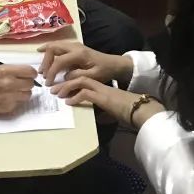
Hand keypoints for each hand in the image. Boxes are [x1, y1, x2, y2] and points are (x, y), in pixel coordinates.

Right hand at [0, 65, 36, 117]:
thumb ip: (7, 70)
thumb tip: (20, 72)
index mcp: (5, 71)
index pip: (29, 71)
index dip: (30, 73)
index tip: (28, 75)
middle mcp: (10, 83)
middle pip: (30, 83)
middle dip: (27, 83)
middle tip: (21, 84)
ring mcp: (10, 96)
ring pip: (28, 94)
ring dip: (23, 93)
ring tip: (14, 92)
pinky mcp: (8, 107)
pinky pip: (19, 103)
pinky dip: (16, 101)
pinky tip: (7, 99)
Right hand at [37, 40, 132, 85]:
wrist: (112, 64)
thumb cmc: (104, 71)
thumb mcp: (93, 77)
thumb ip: (78, 76)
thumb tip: (64, 76)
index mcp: (79, 54)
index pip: (59, 61)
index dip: (52, 72)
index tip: (48, 83)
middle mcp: (74, 46)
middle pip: (53, 49)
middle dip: (45, 62)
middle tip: (42, 75)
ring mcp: (73, 45)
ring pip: (54, 45)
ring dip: (46, 56)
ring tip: (42, 69)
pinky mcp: (73, 47)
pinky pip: (57, 46)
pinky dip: (49, 50)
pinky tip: (42, 53)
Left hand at [51, 76, 165, 127]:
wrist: (141, 110)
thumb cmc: (128, 111)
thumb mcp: (111, 109)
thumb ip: (103, 109)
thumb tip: (97, 116)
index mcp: (101, 87)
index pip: (83, 79)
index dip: (70, 81)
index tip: (60, 88)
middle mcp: (100, 85)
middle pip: (78, 76)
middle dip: (64, 81)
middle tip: (52, 88)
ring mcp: (101, 90)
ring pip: (80, 81)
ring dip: (66, 87)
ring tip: (56, 94)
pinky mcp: (103, 97)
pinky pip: (86, 93)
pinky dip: (75, 97)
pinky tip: (68, 102)